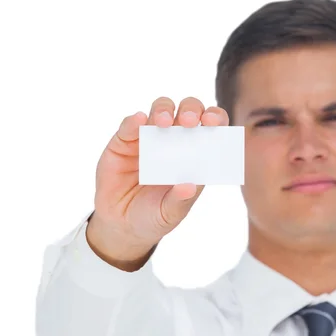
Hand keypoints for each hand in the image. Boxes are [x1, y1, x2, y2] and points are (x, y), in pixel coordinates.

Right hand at [87, 97, 229, 269]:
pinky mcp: (123, 142)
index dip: (215, 119)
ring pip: (160, 110)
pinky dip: (133, 121)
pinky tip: (138, 121)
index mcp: (194, 155)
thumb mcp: (170, 214)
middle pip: (187, 112)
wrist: (120, 225)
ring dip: (163, 110)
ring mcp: (149, 138)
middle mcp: (174, 140)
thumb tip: (191, 186)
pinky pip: (129, 125)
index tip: (214, 122)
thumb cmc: (153, 216)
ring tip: (163, 121)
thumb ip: (180, 200)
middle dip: (191, 110)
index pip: (210, 128)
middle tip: (190, 121)